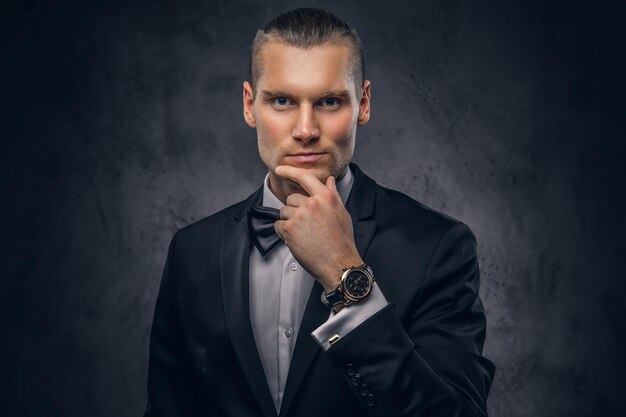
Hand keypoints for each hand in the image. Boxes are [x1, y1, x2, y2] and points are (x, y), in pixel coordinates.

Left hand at [273, 165, 362, 290]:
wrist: (338, 264)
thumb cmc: (342, 241)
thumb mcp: (342, 213)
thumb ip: (332, 195)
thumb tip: (329, 180)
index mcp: (326, 197)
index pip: (305, 177)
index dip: (290, 171)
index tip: (280, 169)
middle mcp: (312, 203)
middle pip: (291, 199)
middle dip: (295, 210)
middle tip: (307, 226)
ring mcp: (299, 216)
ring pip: (284, 212)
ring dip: (289, 222)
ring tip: (304, 234)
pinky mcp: (289, 229)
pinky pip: (278, 225)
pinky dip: (284, 232)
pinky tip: (297, 240)